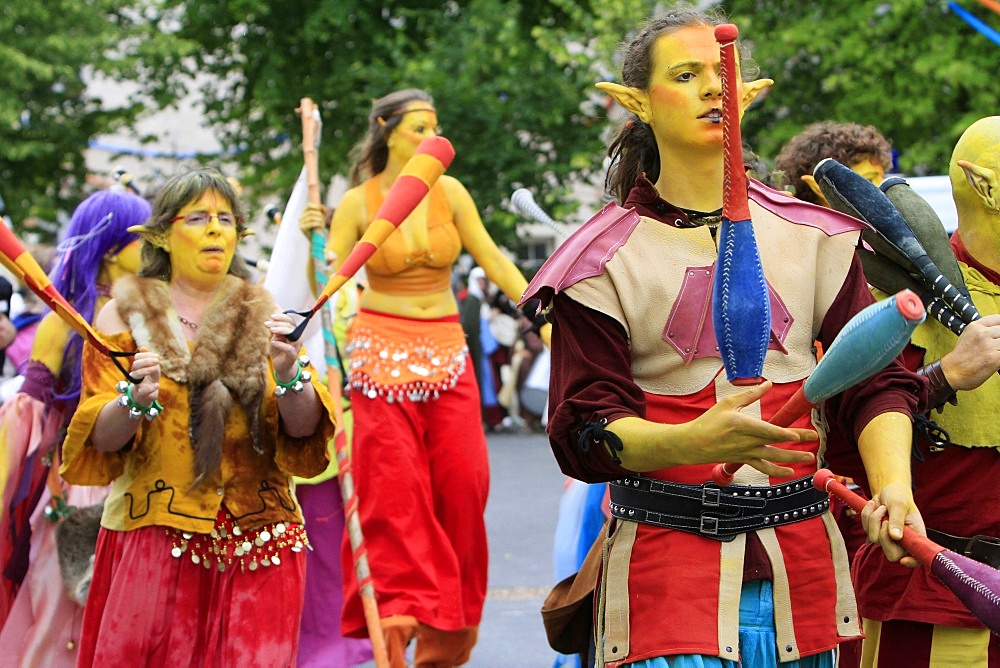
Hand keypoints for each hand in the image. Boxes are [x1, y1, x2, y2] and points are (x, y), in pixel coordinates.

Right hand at [129, 347, 160, 406]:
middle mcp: (134, 375)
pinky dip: (151, 387)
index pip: (137, 358)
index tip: (157, 356)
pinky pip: (143, 391)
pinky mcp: (141, 394)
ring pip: (135, 376)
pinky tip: (157, 385)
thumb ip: (148, 358)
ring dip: (146, 370)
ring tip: (155, 369)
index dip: (146, 355)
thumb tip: (143, 347)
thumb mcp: (152, 367)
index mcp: (137, 367)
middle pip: (135, 365)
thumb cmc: (149, 379)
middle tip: (157, 361)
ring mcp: (136, 384)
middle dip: (146, 361)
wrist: (146, 395)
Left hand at [265, 312, 298, 380]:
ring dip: (281, 330)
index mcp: (294, 332)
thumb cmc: (278, 350)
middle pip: (290, 327)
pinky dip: (280, 344)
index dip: (282, 317)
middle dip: (278, 323)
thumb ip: (276, 328)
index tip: (272, 316)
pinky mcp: (293, 355)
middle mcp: (298, 338)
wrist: (281, 365)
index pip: (291, 321)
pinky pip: (288, 348)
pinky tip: (272, 342)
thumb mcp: (276, 337)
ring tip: (271, 330)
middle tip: (267, 324)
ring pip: (292, 335)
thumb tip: (273, 315)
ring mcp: (297, 346)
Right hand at [299, 203, 326, 235]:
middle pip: (311, 212)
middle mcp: (301, 218)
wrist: (316, 240)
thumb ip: (321, 211)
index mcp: (304, 214)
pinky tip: (321, 226)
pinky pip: (311, 223)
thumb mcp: (321, 218)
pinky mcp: (302, 228)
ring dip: (319, 220)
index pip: (308, 206)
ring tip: (323, 224)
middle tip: (324, 221)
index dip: (316, 206)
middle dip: (319, 215)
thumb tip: (321, 206)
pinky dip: (317, 224)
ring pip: (311, 217)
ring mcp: (300, 223)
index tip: (322, 210)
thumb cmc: (319, 228)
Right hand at [690, 380, 815, 476]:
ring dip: (793, 458)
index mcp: (742, 425)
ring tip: (809, 457)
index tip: (799, 435)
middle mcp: (747, 441)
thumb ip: (750, 394)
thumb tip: (767, 384)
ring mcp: (746, 453)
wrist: (693, 443)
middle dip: (797, 442)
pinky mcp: (744, 460)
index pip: (768, 431)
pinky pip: (763, 467)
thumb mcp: (728, 403)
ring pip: (773, 458)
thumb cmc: (709, 421)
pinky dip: (777, 471)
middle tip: (814, 439)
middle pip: (776, 443)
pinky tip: (789, 472)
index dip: (785, 434)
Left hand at [859, 485, 924, 567]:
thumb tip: (895, 537)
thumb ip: (897, 520)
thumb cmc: (899, 496)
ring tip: (881, 507)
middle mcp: (903, 541)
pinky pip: (866, 529)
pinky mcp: (875, 532)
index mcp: (916, 536)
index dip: (912, 562)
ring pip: (875, 539)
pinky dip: (867, 515)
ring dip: (874, 520)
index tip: (903, 560)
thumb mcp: (899, 504)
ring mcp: (887, 538)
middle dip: (883, 535)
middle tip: (885, 519)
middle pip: (891, 554)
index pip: (917, 557)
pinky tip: (873, 506)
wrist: (888, 490)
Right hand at [940, 314, 999, 390]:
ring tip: (994, 353)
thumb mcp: (967, 336)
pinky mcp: (995, 357)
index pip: (998, 318)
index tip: (998, 333)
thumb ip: (982, 331)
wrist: (952, 372)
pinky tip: (995, 361)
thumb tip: (996, 331)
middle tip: (994, 347)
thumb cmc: (960, 357)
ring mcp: (989, 345)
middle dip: (999, 339)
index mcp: (975, 326)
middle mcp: (982, 333)